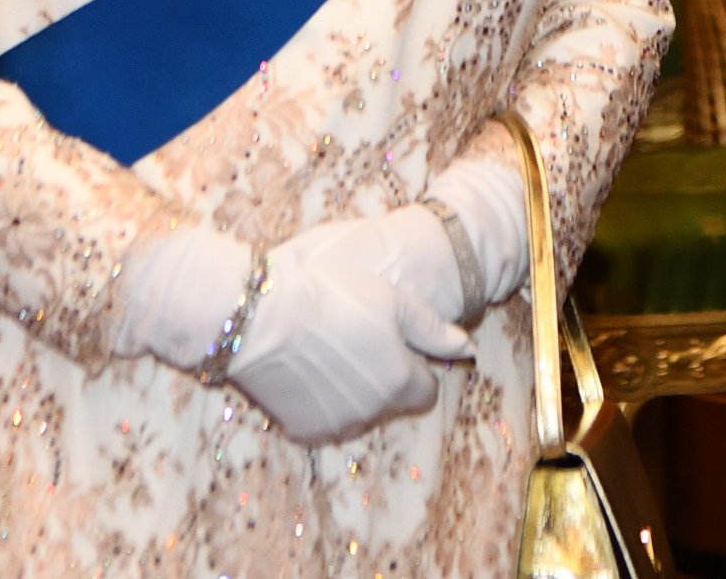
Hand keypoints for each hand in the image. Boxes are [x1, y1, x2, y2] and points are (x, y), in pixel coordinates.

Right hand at [114, 213, 469, 443]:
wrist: (261, 317)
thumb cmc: (330, 296)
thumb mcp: (390, 299)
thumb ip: (432, 329)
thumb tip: (464, 348)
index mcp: (401, 381)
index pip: (425, 389)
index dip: (413, 362)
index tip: (392, 339)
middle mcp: (374, 413)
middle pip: (390, 400)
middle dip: (381, 375)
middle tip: (354, 336)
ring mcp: (337, 425)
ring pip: (357, 410)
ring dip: (351, 388)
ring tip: (326, 346)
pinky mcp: (303, 430)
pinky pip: (322, 417)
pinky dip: (318, 399)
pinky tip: (303, 366)